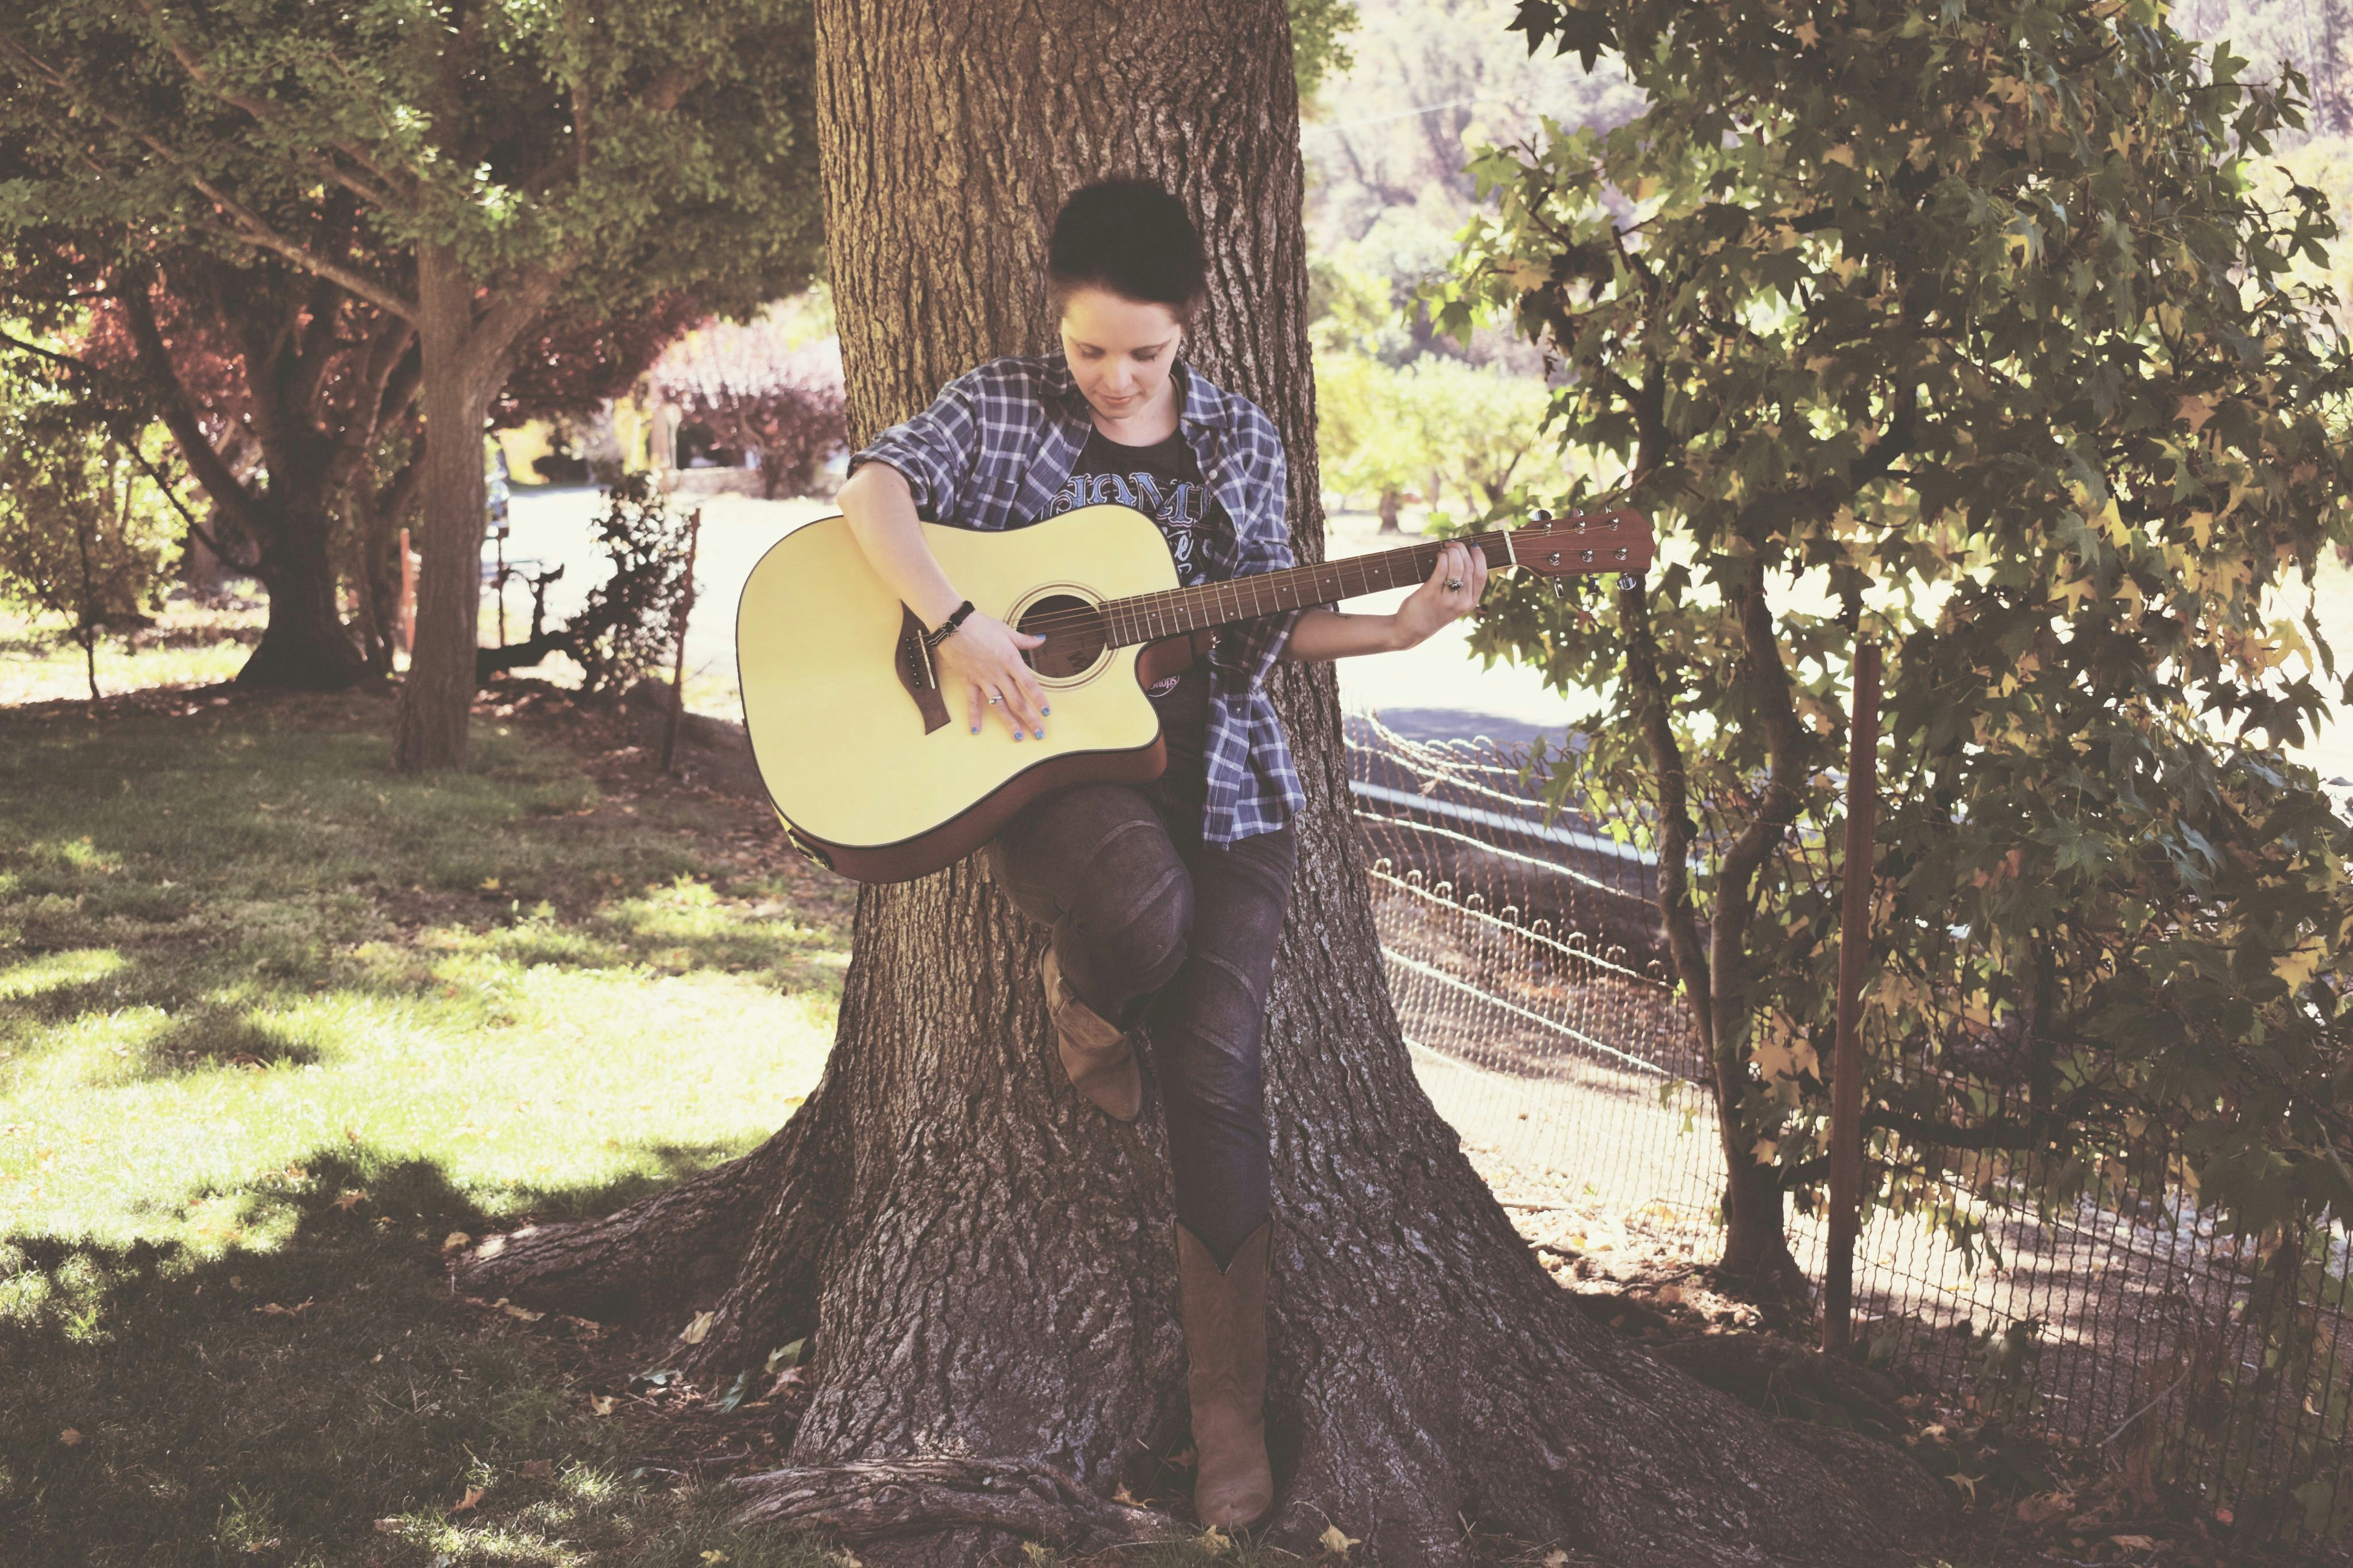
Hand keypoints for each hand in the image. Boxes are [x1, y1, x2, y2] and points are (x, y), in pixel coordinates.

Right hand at [933, 611, 1049, 739]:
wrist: (954, 624)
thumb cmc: (981, 625)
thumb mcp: (1006, 631)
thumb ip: (1025, 640)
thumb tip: (1042, 639)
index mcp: (1011, 660)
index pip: (1029, 684)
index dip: (1039, 700)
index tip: (1046, 713)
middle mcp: (998, 673)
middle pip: (1017, 701)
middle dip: (1029, 719)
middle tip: (1038, 734)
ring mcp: (983, 679)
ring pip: (999, 705)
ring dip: (1009, 722)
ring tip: (1018, 737)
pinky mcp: (969, 681)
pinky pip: (972, 702)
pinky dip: (974, 716)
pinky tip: (976, 730)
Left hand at [1391, 539, 1489, 648]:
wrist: (1410, 631)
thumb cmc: (1431, 612)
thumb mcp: (1452, 603)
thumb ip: (1461, 586)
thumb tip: (1464, 557)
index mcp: (1470, 602)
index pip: (1482, 574)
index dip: (1479, 556)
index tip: (1473, 546)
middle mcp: (1462, 601)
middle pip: (1469, 566)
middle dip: (1461, 549)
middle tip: (1451, 544)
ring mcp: (1447, 598)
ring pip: (1457, 565)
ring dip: (1451, 551)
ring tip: (1443, 550)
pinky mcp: (1432, 593)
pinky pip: (1442, 568)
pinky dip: (1441, 557)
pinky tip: (1437, 555)